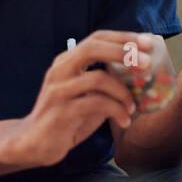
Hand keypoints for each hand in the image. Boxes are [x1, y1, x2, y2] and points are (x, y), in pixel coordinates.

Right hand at [10, 31, 152, 167]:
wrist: (34, 144)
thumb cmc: (66, 117)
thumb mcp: (88, 95)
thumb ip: (107, 83)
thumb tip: (142, 74)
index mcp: (67, 61)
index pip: (96, 38)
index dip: (123, 37)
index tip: (148, 41)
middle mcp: (60, 70)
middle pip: (92, 48)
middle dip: (123, 51)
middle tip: (147, 62)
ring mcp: (58, 90)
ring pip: (98, 78)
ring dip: (123, 92)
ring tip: (133, 107)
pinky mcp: (61, 112)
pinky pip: (96, 104)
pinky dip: (116, 110)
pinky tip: (125, 121)